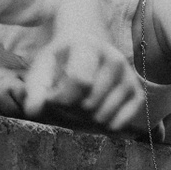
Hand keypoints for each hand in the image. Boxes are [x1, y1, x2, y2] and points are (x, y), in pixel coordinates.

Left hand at [22, 31, 147, 131]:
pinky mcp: (137, 92)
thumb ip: (35, 89)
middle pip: (88, 104)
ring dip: (85, 119)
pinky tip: (96, 115)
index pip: (81, 82)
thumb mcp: (43, 68)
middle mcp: (114, 59)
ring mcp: (128, 76)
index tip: (52, 94)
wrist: (88, 45)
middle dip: (71, 109)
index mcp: (89, 47)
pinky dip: (105, 124)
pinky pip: (121, 121)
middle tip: (65, 98)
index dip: (61, 97)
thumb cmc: (61, 60)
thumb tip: (33, 111)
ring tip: (79, 103)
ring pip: (102, 116)